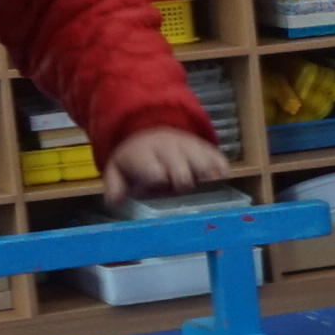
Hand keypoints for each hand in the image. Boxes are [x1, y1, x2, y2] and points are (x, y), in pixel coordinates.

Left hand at [106, 126, 229, 197]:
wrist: (150, 131)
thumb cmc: (136, 160)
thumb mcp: (117, 170)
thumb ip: (115, 186)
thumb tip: (115, 202)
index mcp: (144, 155)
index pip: (154, 171)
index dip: (159, 179)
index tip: (160, 185)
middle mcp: (168, 148)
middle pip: (181, 171)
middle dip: (182, 183)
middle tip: (179, 189)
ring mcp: (189, 147)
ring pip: (202, 163)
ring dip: (203, 176)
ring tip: (202, 185)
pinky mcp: (204, 147)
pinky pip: (217, 158)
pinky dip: (220, 169)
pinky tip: (219, 178)